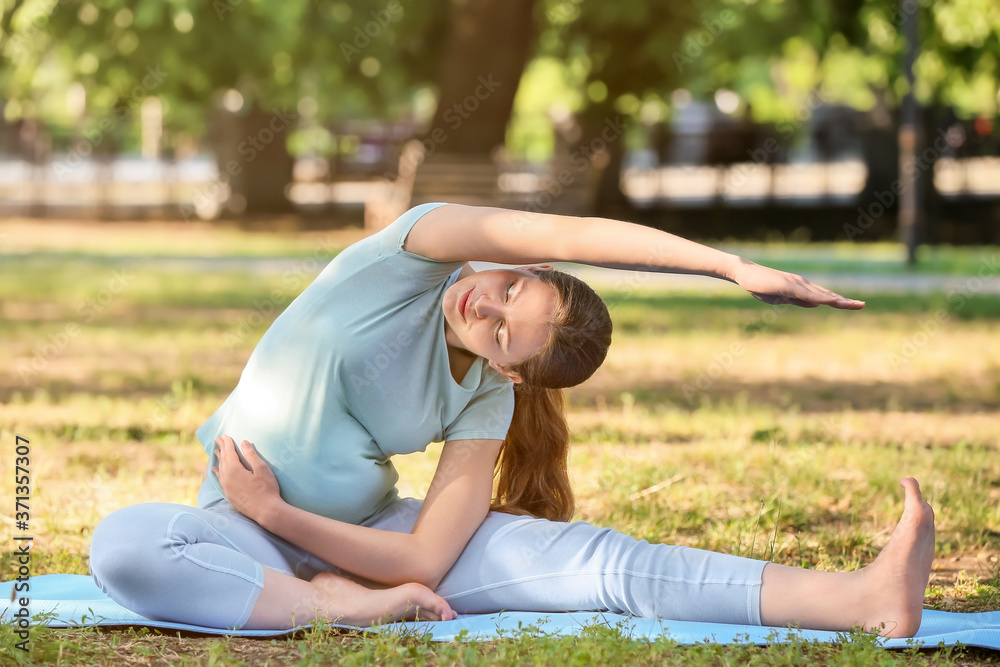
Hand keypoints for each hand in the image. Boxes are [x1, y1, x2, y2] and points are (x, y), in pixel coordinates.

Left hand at [212, 435, 282, 522]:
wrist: (267, 511)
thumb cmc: (267, 489)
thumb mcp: (262, 469)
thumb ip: (251, 455)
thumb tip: (243, 443)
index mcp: (234, 470)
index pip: (229, 452)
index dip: (227, 443)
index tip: (224, 435)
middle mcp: (227, 479)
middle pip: (222, 460)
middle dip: (221, 449)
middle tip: (217, 440)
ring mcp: (227, 488)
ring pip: (220, 470)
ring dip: (218, 460)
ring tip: (215, 452)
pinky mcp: (229, 496)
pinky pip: (220, 480)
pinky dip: (218, 472)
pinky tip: (216, 471)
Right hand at [732, 258, 864, 308]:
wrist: (746, 274)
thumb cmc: (762, 286)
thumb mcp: (782, 298)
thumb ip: (800, 300)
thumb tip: (817, 303)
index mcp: (803, 288)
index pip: (825, 296)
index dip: (840, 301)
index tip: (855, 305)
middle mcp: (803, 284)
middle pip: (827, 294)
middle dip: (845, 301)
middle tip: (862, 305)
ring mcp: (796, 284)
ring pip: (820, 294)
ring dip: (835, 299)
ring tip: (851, 304)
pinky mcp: (787, 285)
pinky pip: (804, 293)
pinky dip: (817, 298)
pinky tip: (826, 302)